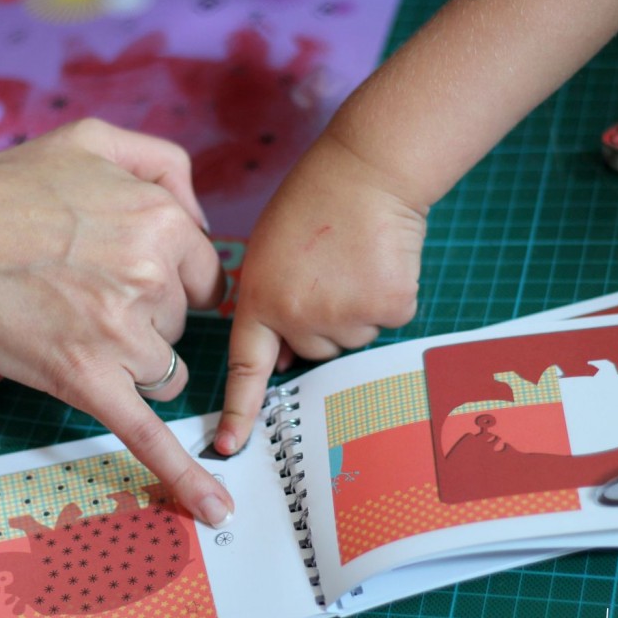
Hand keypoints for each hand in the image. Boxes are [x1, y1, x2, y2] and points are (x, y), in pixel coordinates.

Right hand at [0, 119, 232, 526]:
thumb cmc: (3, 187)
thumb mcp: (92, 138)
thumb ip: (166, 164)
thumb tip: (206, 219)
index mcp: (163, 222)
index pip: (205, 277)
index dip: (168, 279)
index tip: (126, 275)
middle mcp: (152, 276)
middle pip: (181, 325)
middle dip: (143, 316)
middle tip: (80, 292)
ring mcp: (120, 334)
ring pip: (164, 372)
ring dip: (130, 360)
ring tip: (71, 328)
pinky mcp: (86, 380)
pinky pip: (147, 434)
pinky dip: (183, 473)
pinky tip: (214, 506)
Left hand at [215, 131, 425, 453]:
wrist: (367, 171)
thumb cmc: (314, 201)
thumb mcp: (268, 250)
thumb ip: (267, 301)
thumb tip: (287, 356)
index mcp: (262, 301)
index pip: (247, 367)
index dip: (239, 409)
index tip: (228, 446)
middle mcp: (300, 318)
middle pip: (313, 350)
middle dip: (319, 321)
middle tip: (326, 270)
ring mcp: (346, 317)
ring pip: (352, 336)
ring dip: (354, 308)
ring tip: (352, 258)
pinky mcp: (389, 308)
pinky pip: (386, 320)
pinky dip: (387, 297)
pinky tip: (380, 260)